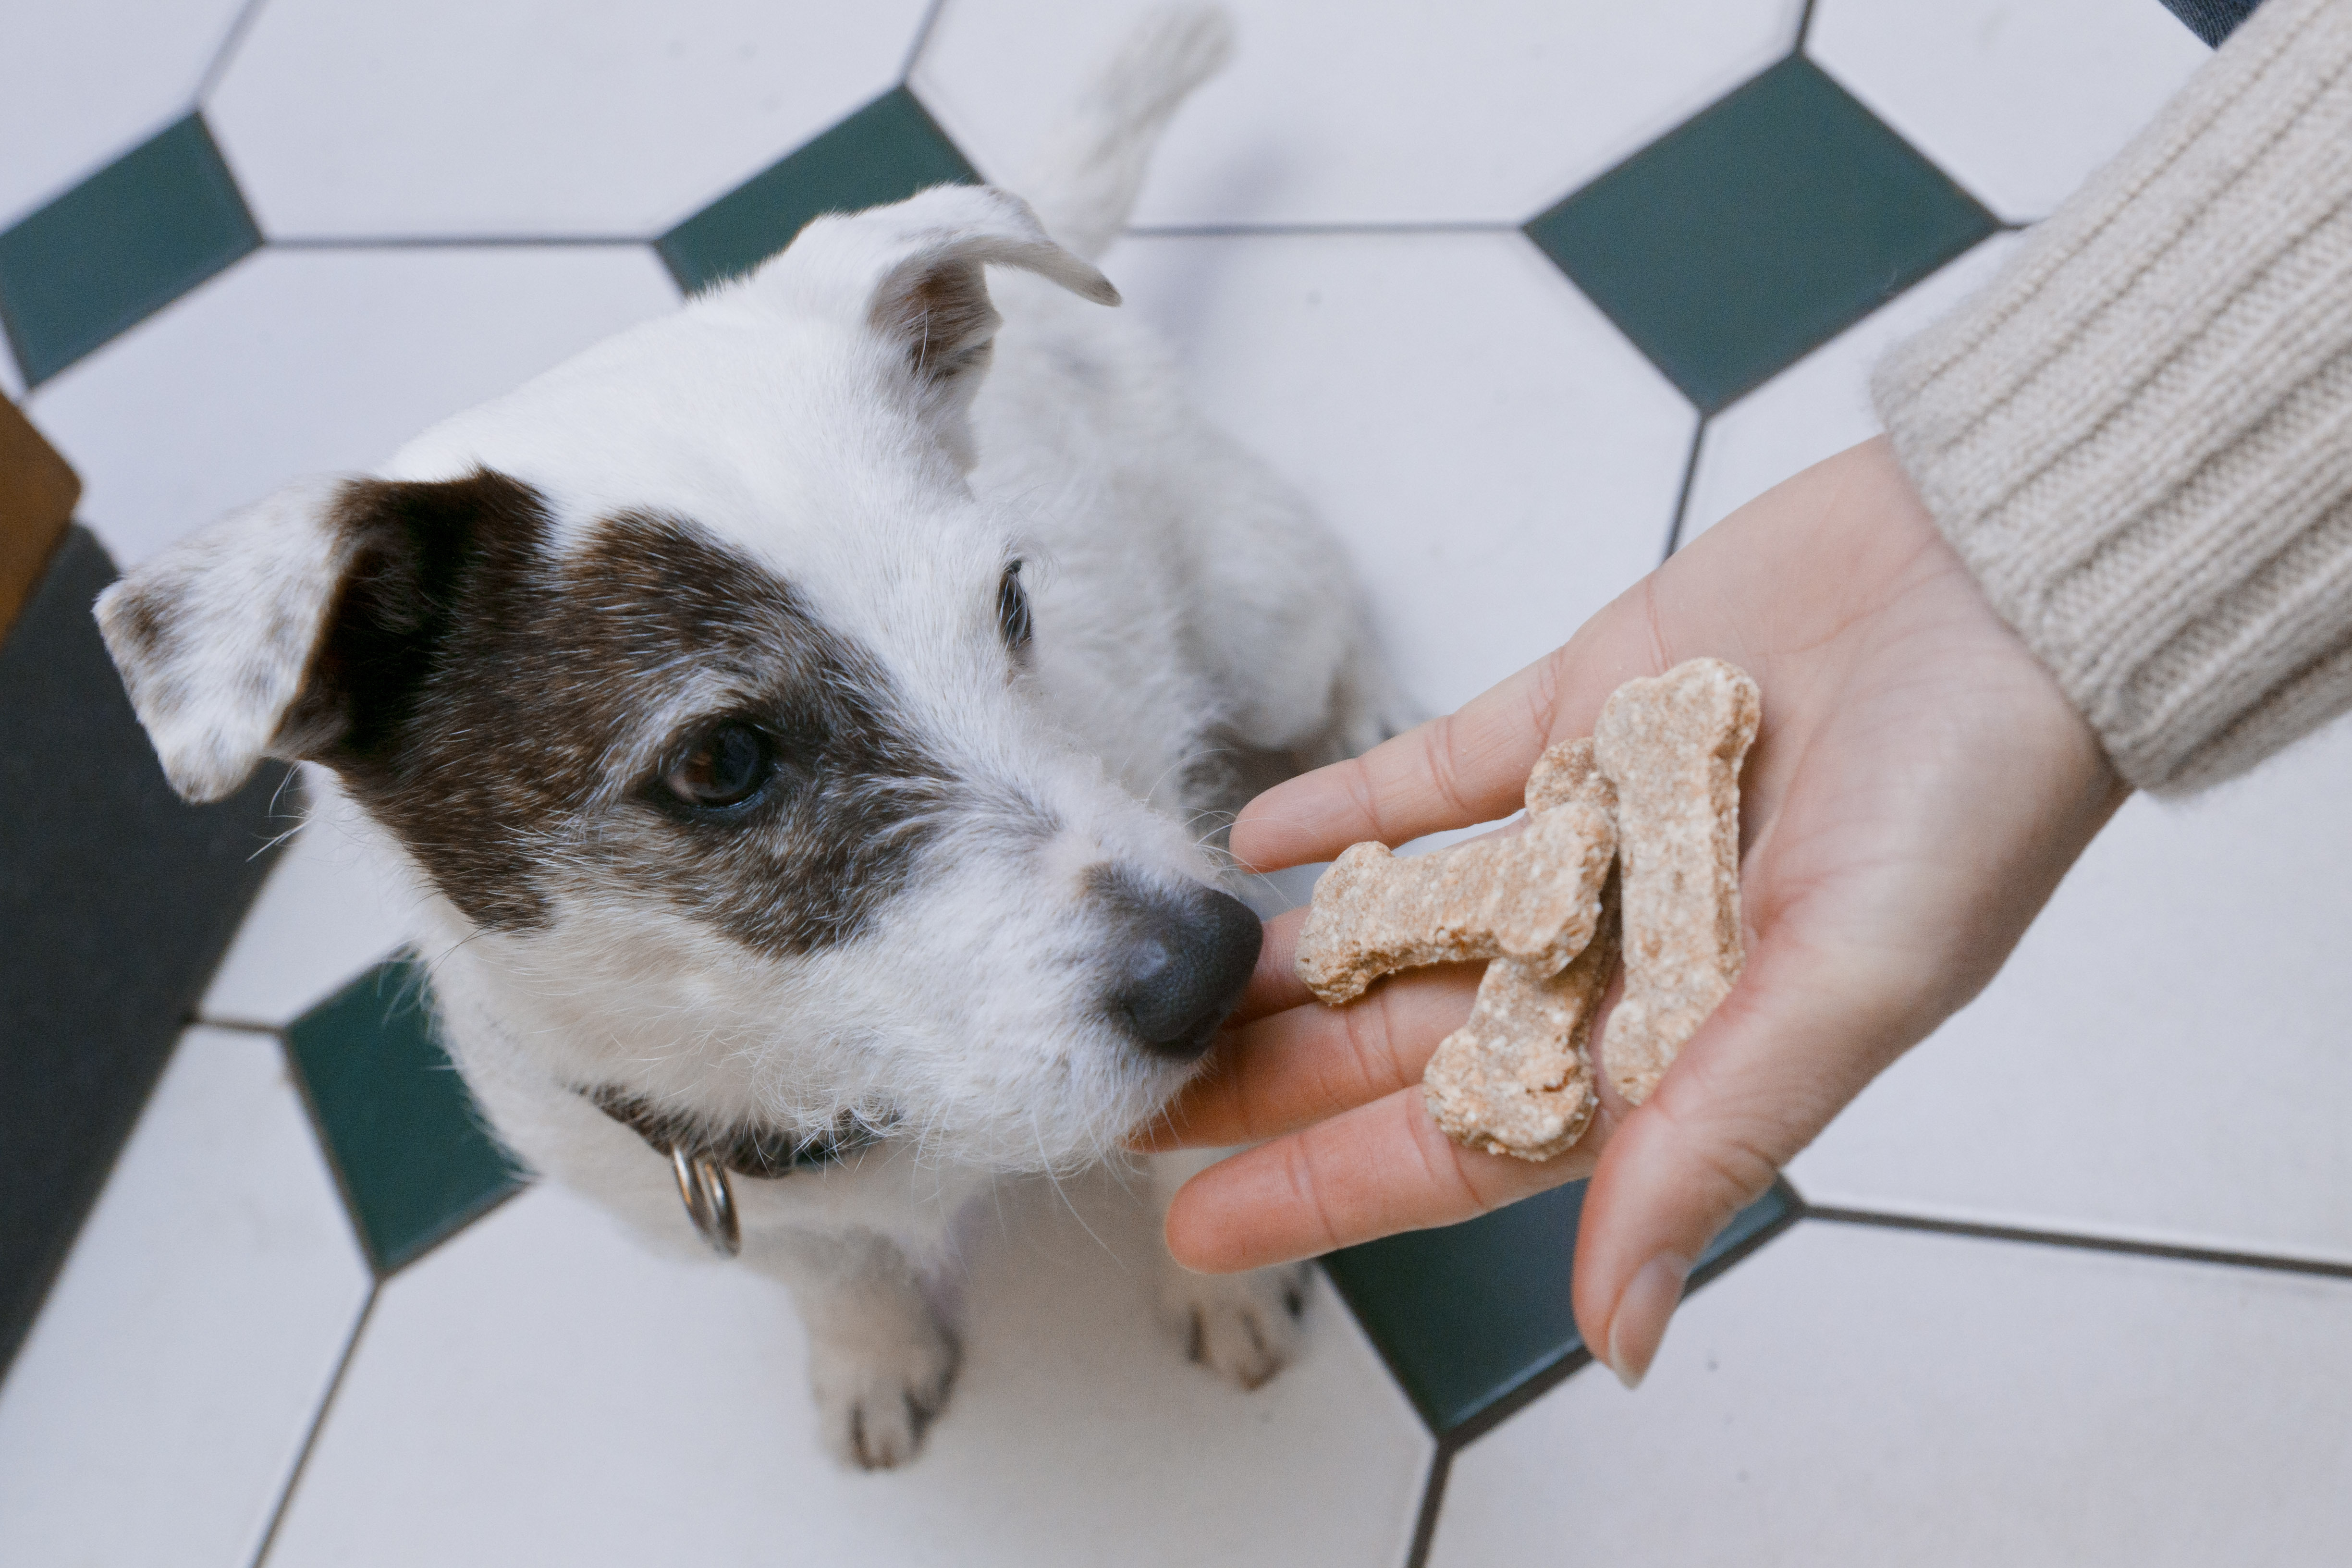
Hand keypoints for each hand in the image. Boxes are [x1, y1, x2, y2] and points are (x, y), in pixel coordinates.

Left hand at [1148, 436, 2128, 1385]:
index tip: (1197, 1223)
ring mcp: (1588, 824)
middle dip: (1270, 1079)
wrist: (2008, 577)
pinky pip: (1436, 771)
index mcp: (1676, 1038)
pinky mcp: (1575, 709)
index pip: (1462, 1143)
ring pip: (1402, 913)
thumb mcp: (1846, 989)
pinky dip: (1349, 804)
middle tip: (1126, 1101)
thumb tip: (1620, 1333)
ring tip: (1168, 982)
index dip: (1328, 1188)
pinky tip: (1256, 834)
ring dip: (1290, 951)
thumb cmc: (1974, 792)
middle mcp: (1618, 945)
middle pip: (1403, 1038)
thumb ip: (1706, 1142)